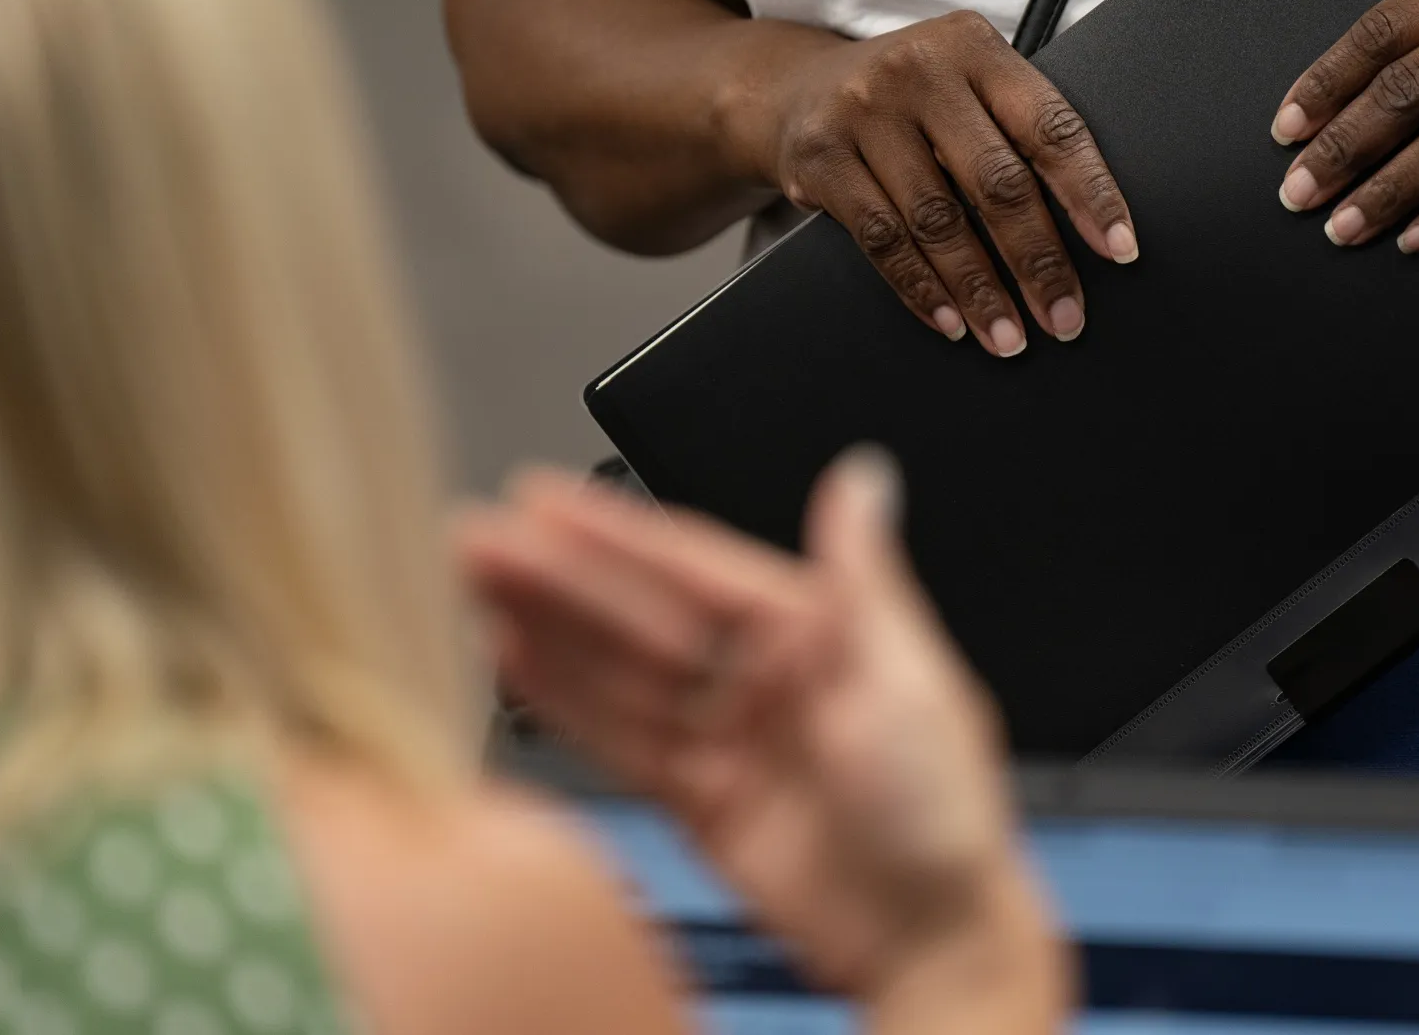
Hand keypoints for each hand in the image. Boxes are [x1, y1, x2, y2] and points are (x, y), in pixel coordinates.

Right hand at [455, 452, 1054, 1000]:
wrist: (933, 938)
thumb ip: (863, 578)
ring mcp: (726, 738)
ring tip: (473, 588)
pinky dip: (565, 704)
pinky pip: (620, 740)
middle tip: (480, 540)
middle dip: (558, 576)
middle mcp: (764, 676)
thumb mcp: (908, 677)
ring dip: (546, 630)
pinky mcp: (699, 801)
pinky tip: (515, 662)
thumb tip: (863, 478)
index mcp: (815, 631)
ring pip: (618, 673)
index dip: (617, 533)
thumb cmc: (945, 811)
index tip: (547, 500)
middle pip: (640, 614)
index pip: (696, 567)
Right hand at [742, 10, 1138, 355]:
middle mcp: (917, 69)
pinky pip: (882, 238)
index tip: (1119, 250)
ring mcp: (863, 111)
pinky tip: (950, 320)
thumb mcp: (964, 86)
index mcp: (973, 45)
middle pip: (996, 181)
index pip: (1048, 126)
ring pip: (937, 220)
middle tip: (1065, 318)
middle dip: (1038, 262)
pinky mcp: (821, 157)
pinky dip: (921, 288)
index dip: (1089, 193)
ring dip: (980, 291)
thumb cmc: (909, 100)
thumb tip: (1089, 227)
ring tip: (1009, 337)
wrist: (795, 90)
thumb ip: (1014, 131)